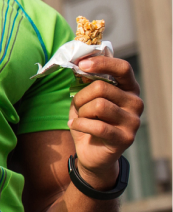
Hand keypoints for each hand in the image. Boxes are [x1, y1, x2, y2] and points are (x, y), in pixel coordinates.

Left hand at [68, 56, 143, 188]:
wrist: (91, 151)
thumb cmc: (88, 118)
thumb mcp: (85, 96)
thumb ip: (86, 80)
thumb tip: (80, 60)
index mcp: (128, 88)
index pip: (122, 68)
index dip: (101, 63)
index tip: (81, 64)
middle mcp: (135, 103)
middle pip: (102, 87)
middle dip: (81, 96)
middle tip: (77, 105)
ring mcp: (133, 121)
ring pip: (98, 105)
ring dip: (81, 111)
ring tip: (81, 117)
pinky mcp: (126, 138)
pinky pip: (98, 125)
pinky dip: (80, 124)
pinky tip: (75, 126)